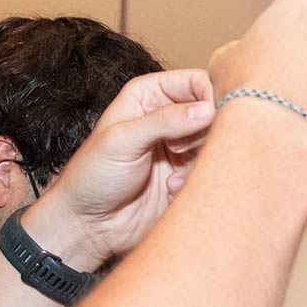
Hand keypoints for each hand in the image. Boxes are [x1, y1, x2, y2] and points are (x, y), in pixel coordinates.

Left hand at [25, 68, 216, 269]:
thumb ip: (165, 121)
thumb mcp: (122, 140)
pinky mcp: (187, 173)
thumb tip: (207, 109)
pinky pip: (211, 169)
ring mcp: (181, 146)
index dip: (209, 96)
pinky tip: (171, 189)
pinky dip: (196, 179)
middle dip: (205, 132)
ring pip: (216, 142)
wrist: (90, 225)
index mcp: (149, 94)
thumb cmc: (92, 176)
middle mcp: (169, 116)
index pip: (197, 81)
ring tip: (172, 177)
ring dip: (199, 160)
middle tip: (180, 150)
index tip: (209, 118)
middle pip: (213, 111)